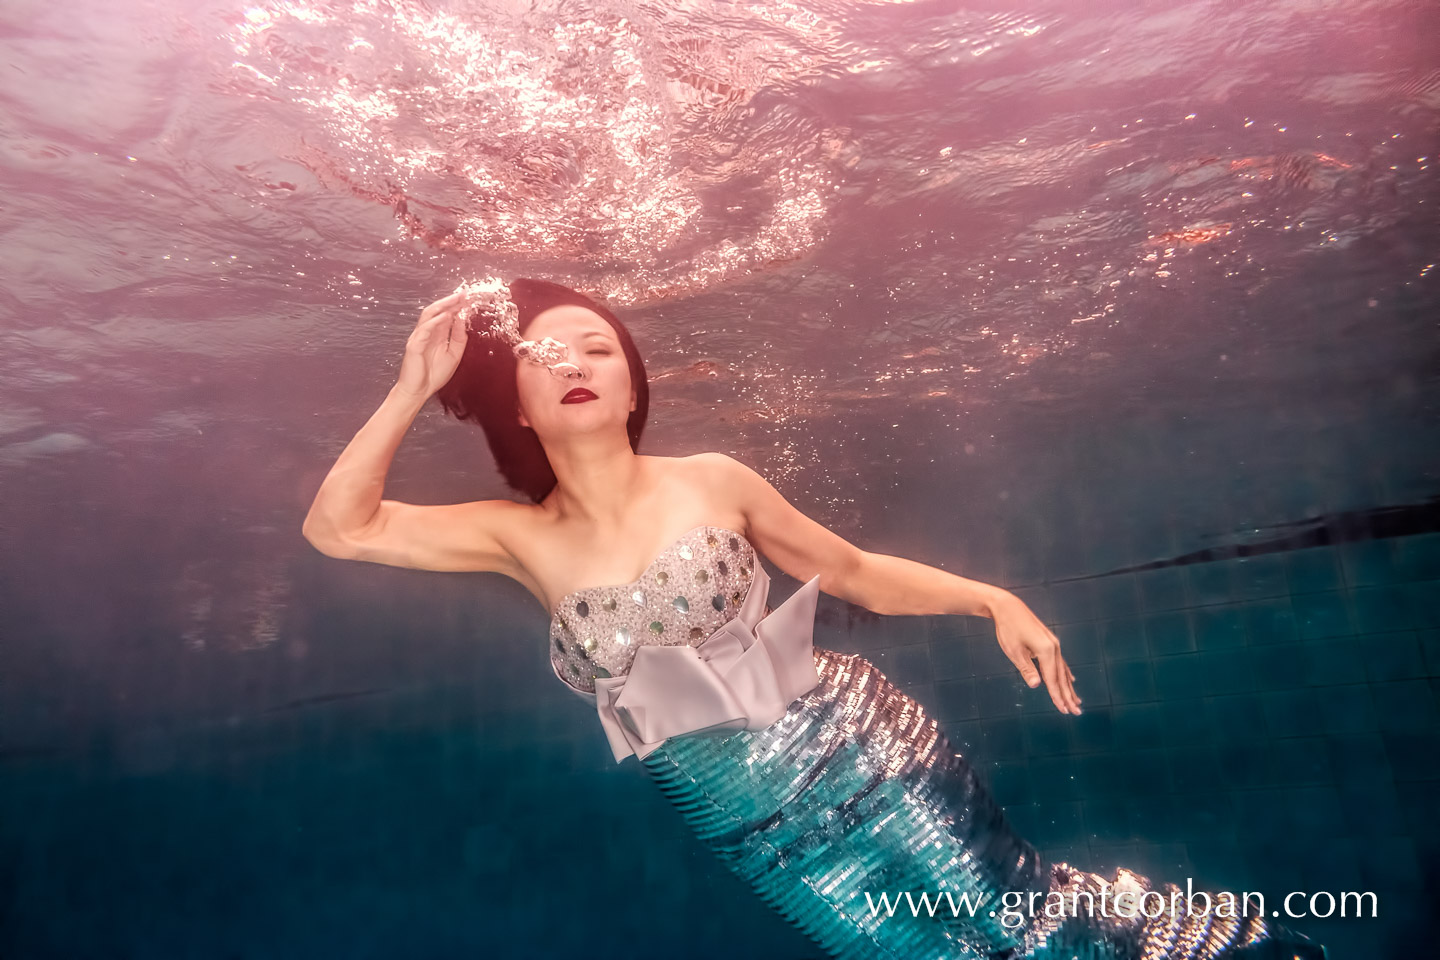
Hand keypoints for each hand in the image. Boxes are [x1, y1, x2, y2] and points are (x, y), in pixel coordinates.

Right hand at [393, 290, 470, 399]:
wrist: (418, 392)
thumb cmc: (433, 375)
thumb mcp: (454, 355)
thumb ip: (459, 338)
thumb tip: (463, 320)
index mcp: (437, 335)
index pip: (446, 315)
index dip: (456, 306)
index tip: (468, 299)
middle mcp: (427, 333)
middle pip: (437, 311)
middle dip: (450, 301)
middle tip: (463, 294)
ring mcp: (419, 337)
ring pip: (429, 315)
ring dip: (442, 306)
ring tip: (455, 300)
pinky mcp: (414, 345)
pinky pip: (424, 330)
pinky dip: (435, 322)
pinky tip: (445, 316)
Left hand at [991, 593, 1081, 714]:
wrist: (1008, 607)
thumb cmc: (1008, 629)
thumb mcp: (1014, 651)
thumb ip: (1027, 669)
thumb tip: (1037, 685)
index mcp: (1046, 651)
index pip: (1053, 679)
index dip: (1057, 697)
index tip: (1064, 711)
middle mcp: (1054, 648)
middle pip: (1062, 677)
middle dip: (1068, 696)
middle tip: (1076, 712)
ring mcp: (1053, 644)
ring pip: (1063, 670)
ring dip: (1069, 687)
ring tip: (1076, 702)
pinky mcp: (1049, 642)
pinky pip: (1060, 662)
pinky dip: (1065, 674)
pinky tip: (1071, 680)